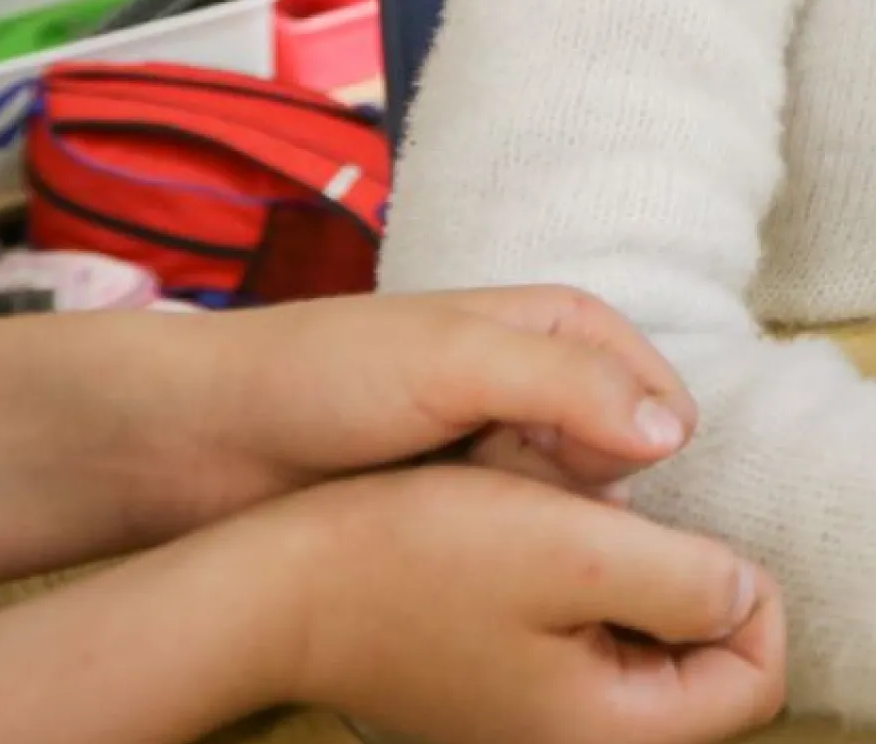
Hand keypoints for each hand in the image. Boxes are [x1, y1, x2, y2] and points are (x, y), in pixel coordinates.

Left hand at [136, 286, 702, 532]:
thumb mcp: (453, 362)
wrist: (199, 441)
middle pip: (624, 461)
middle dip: (578, 490)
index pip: (659, 395)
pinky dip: (498, 550)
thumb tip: (676, 433)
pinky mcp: (462, 507)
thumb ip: (568, 386)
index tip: (576, 470)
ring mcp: (501, 450)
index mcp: (559, 325)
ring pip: (575, 510)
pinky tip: (444, 547)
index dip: (634, 441)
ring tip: (456, 516)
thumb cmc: (320, 376)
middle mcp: (542, 385)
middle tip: (496, 488)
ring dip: (533, 524)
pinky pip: (520, 542)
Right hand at [214, 464, 784, 743]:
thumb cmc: (424, 558)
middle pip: (712, 672)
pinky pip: (597, 640)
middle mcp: (582, 743)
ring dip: (644, 580)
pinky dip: (596, 588)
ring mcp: (542, 719)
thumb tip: (746, 592)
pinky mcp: (511, 685)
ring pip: (656, 649)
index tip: (696, 534)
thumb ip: (685, 580)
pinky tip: (552, 542)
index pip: (755, 680)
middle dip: (695, 586)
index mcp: (612, 730)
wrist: (284, 586)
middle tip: (642, 524)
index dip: (752, 594)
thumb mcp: (579, 550)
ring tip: (591, 528)